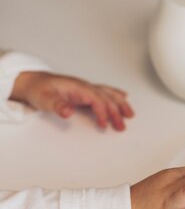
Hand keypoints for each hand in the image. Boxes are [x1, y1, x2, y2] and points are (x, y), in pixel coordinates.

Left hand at [10, 71, 133, 130]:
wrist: (31, 81)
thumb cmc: (38, 90)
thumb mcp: (44, 99)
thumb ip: (57, 105)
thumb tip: (69, 111)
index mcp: (78, 87)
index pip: (97, 100)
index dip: (103, 112)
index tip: (104, 125)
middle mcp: (85, 86)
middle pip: (106, 98)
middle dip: (116, 112)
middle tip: (122, 126)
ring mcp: (86, 88)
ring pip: (109, 95)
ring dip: (120, 104)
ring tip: (130, 114)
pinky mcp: (84, 92)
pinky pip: (105, 92)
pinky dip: (116, 95)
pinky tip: (123, 97)